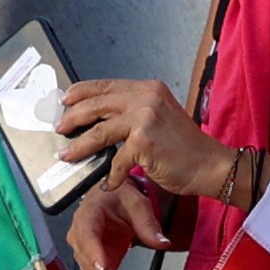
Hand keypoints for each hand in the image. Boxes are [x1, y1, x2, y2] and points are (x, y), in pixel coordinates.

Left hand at [54, 73, 231, 201]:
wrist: (210, 165)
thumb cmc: (185, 148)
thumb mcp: (159, 117)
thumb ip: (133, 113)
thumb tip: (100, 120)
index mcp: (148, 88)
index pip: (106, 85)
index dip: (81, 92)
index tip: (64, 100)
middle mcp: (146, 97)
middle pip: (97, 105)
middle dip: (73, 117)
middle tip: (59, 127)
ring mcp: (144, 118)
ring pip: (99, 132)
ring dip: (80, 146)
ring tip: (66, 155)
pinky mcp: (143, 142)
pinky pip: (116, 161)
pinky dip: (111, 176)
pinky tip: (108, 184)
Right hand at [66, 166, 182, 269]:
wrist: (111, 199)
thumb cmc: (119, 197)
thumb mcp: (136, 203)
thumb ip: (148, 223)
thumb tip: (163, 243)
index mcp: (88, 216)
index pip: (87, 236)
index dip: (94, 254)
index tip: (104, 269)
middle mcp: (80, 236)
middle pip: (88, 263)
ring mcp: (85, 252)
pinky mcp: (94, 264)